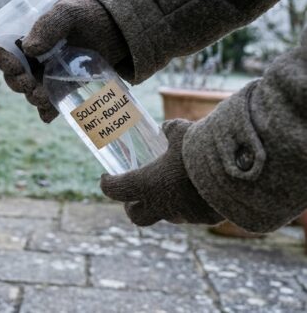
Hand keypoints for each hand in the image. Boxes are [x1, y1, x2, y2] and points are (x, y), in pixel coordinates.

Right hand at [0, 0, 126, 122]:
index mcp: (25, 37)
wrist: (112, 29)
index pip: (3, 51)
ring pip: (30, 92)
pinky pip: (49, 104)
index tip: (15, 67)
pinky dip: (47, 111)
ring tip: (43, 98)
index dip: (4, 61)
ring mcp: (46, 75)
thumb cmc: (84, 15)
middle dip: (18, 83)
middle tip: (30, 85)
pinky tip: (50, 114)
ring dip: (33, 98)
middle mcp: (31, 59)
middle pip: (13, 76)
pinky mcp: (61, 88)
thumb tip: (28, 48)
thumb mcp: (66, 13)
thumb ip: (47, 25)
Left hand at [100, 119, 223, 226]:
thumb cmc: (201, 149)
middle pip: (136, 216)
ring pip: (167, 214)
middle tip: (134, 194)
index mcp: (146, 184)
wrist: (239, 170)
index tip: (107, 177)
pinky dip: (191, 204)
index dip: (107, 184)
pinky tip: (200, 191)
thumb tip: (166, 128)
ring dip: (164, 203)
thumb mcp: (182, 132)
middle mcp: (161, 204)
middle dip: (132, 206)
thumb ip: (170, 130)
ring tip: (172, 187)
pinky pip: (193, 214)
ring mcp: (184, 215)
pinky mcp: (206, 219)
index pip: (115, 190)